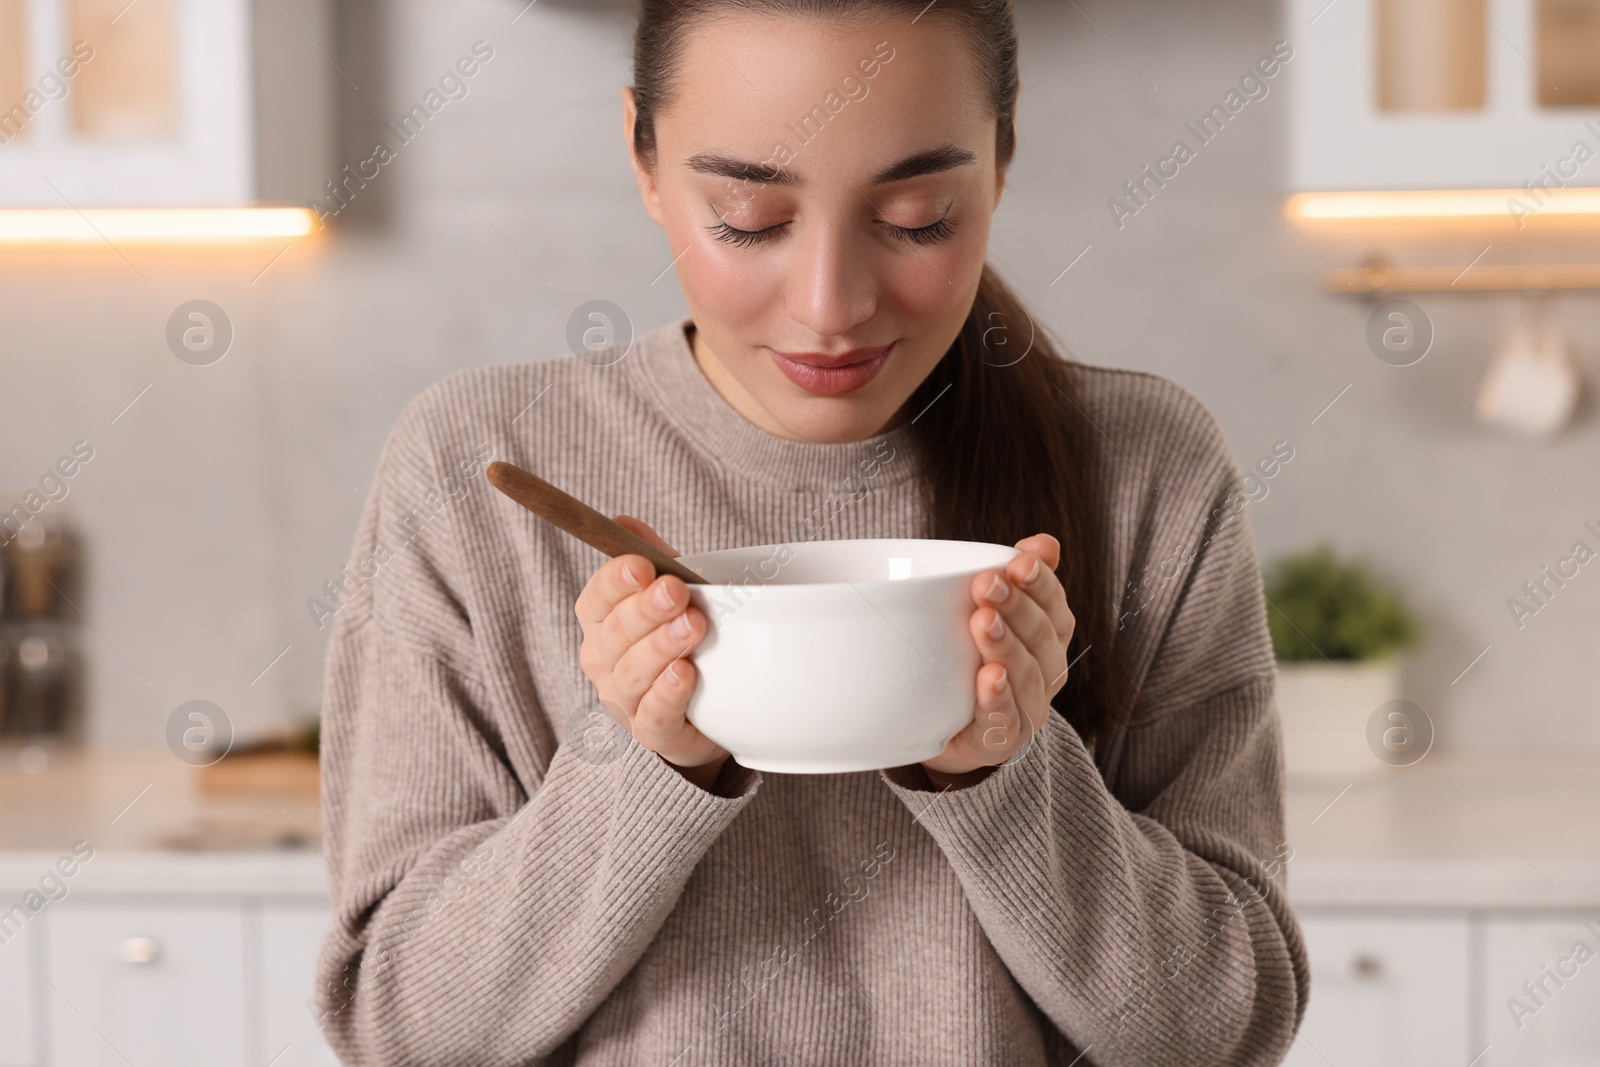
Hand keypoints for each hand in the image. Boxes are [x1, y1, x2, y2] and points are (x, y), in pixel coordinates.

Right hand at [574, 516, 728, 789]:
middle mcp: (604, 661)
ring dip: (660, 647)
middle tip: (677, 591)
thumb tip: (623, 518)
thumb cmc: (682, 640)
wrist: (708, 710)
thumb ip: (652, 556)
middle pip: (615, 633)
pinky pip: (653, 717)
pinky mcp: (655, 733)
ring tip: (692, 626)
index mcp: (603, 621)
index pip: (596, 598)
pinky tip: (686, 674)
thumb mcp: (672, 592)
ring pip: (632, 674)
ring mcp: (625, 700)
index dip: (615, 581)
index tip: (642, 566)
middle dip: (645, 610)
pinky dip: (667, 695)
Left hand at [920, 534, 1073, 788]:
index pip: (1055, 605)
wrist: (947, 730)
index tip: (1019, 560)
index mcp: (1048, 637)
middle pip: (1041, 636)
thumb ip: (1016, 578)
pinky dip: (997, 698)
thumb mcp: (991, 613)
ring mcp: (1028, 708)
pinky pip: (1003, 719)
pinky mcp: (1000, 740)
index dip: (1041, 583)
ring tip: (982, 622)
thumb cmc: (970, 660)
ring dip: (1006, 646)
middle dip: (1017, 607)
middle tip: (986, 583)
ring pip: (1026, 675)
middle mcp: (1047, 672)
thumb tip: (1043, 541)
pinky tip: (989, 678)